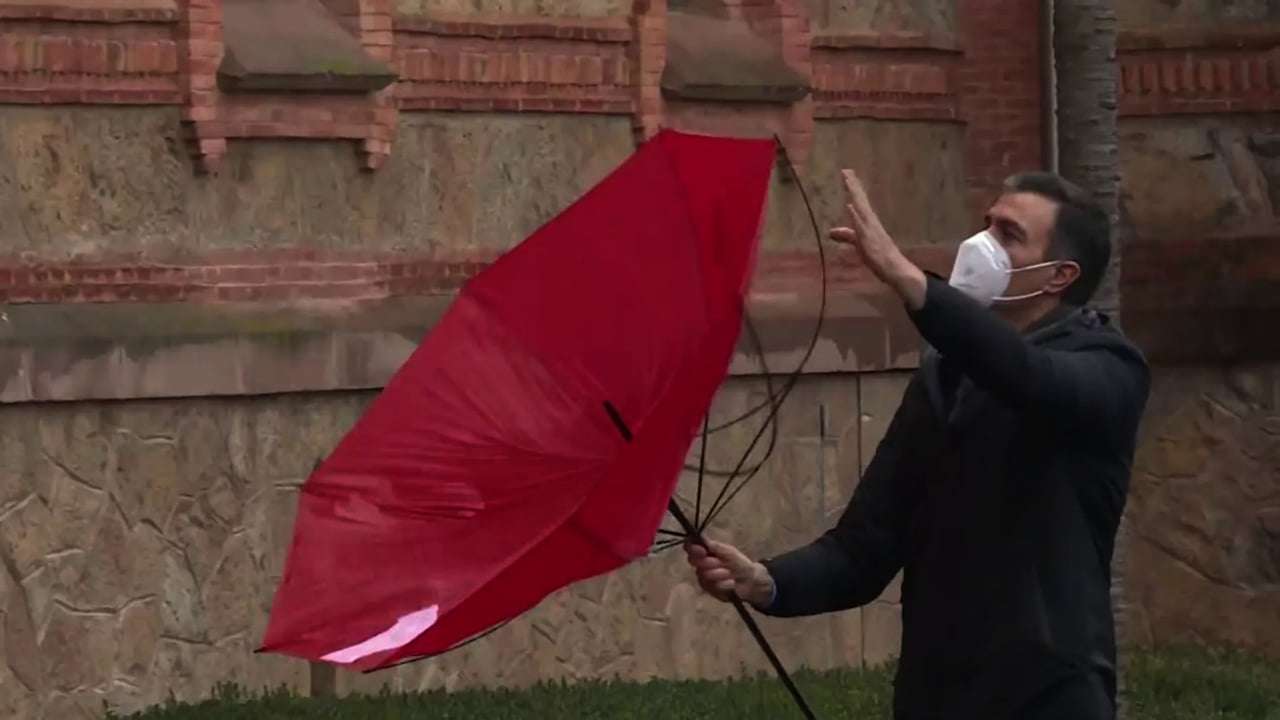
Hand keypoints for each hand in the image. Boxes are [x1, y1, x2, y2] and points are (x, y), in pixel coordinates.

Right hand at [684, 539, 774, 608]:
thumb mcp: (729, 552)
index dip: (692, 548)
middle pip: (693, 561)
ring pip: (703, 574)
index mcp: (704, 552)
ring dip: (719, 573)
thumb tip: (701, 538)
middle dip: (708, 562)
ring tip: (729, 573)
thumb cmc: (738, 563)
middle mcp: (700, 564)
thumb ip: (715, 547)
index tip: (702, 550)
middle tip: (719, 562)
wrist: (750, 581)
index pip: (689, 547)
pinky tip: (732, 583)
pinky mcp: (709, 590)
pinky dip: (725, 584)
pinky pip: (712, 586)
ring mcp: (703, 578)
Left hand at [828, 169, 927, 309]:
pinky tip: (850, 206)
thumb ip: (846, 236)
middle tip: (845, 170)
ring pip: (861, 208)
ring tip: (848, 181)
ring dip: (855, 195)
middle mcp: (871, 222)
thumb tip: (831, 231)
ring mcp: (871, 229)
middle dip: (853, 185)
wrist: (895, 269)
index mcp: (869, 221)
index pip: (859, 201)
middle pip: (860, 200)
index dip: (853, 188)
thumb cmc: (878, 257)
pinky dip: (856, 216)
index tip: (847, 174)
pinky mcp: (870, 240)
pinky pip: (862, 226)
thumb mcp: (858, 243)